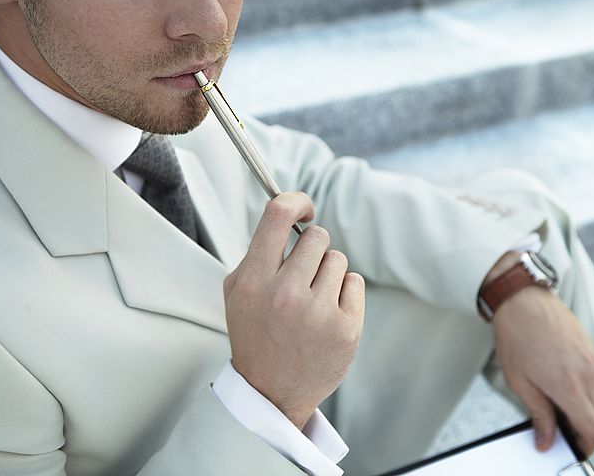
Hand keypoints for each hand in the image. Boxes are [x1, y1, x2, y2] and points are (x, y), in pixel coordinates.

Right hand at [224, 192, 365, 428]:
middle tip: (304, 274)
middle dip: (313, 250)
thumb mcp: (238, 292)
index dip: (297, 201)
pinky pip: (355, 283)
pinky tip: (327, 315)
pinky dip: (345, 294)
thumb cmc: (256, 335)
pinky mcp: (346, 328)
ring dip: (328, 274)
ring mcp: (318, 312)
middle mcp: (285, 294)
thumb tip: (287, 213)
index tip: (305, 209)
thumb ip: (258, 252)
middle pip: (317, 237)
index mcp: (254, 281)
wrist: (271, 392)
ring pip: (338, 260)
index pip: (278, 214)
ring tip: (312, 301)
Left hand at [486, 253, 593, 456]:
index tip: (574, 447)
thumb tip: (547, 438)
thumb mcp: (520, 382)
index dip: (586, 445)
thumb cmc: (518, 335)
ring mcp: (592, 359)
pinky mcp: (591, 348)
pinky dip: (580, 384)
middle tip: (553, 419)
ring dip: (578, 402)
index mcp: (569, 386)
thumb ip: (539, 414)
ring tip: (551, 391)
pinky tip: (557, 373)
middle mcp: (587, 373)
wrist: (523, 299)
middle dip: (576, 422)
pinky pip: (592, 376)